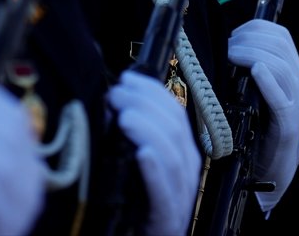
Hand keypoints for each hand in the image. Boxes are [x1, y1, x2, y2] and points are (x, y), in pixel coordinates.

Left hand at [107, 70, 199, 235]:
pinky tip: (141, 154)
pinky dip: (154, 170)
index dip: (152, 92)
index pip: (175, 112)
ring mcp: (180, 194)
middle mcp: (186, 170)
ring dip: (148, 130)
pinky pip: (164, 192)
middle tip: (117, 95)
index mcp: (182, 152)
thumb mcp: (140, 162)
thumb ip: (132, 135)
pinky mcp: (167, 218)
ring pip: (172, 155)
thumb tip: (112, 105)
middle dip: (146, 105)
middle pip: (175, 129)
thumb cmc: (141, 204)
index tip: (127, 79)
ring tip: (124, 118)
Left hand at [227, 19, 298, 212]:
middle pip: (279, 45)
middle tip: (225, 50)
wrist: (271, 175)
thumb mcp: (254, 94)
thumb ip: (246, 71)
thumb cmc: (257, 131)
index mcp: (293, 72)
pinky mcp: (290, 126)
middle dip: (249, 40)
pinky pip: (283, 100)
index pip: (280, 34)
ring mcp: (298, 105)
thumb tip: (221, 47)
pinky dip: (270, 82)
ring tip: (231, 57)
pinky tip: (257, 71)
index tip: (230, 37)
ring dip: (252, 55)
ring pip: (281, 66)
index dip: (253, 29)